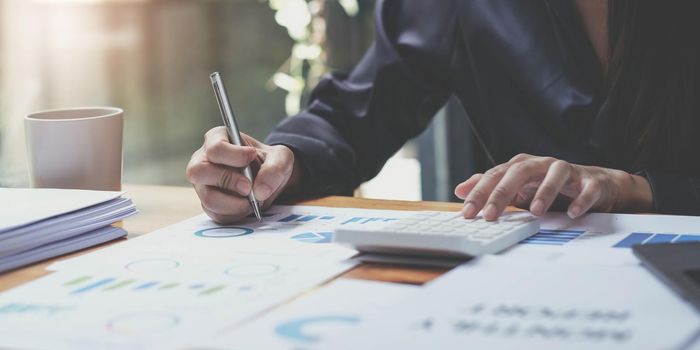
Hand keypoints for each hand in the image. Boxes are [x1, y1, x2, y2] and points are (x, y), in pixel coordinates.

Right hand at [186, 126, 300, 222]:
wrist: (268, 180)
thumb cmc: (268, 162)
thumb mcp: (281, 158)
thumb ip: (275, 169)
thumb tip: (260, 191)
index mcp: (217, 139)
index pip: (215, 148)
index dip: (234, 156)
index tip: (251, 157)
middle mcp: (202, 161)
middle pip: (198, 172)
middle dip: (227, 181)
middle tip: (248, 187)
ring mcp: (203, 184)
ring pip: (207, 198)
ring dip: (234, 203)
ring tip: (251, 199)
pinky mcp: (208, 204)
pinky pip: (216, 214)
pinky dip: (235, 214)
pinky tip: (246, 206)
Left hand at [454, 154, 651, 220]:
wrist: (594, 185)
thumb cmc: (550, 186)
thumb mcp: (517, 188)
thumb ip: (489, 187)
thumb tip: (459, 190)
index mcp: (522, 166)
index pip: (496, 175)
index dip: (480, 193)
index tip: (468, 212)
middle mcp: (542, 164)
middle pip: (519, 172)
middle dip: (502, 192)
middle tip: (490, 215)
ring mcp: (568, 171)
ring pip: (555, 174)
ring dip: (544, 191)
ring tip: (535, 211)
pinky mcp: (590, 181)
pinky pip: (587, 188)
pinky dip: (580, 200)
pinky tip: (572, 213)